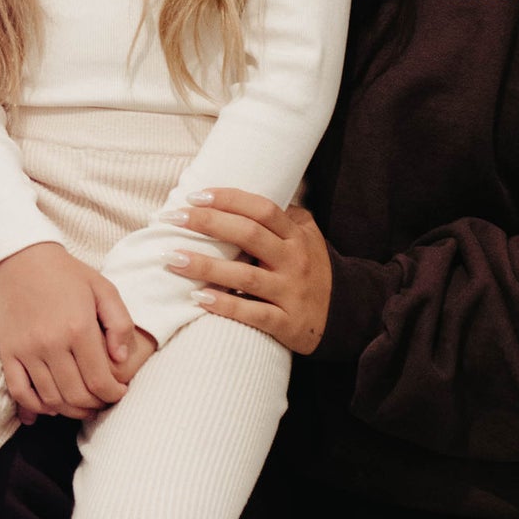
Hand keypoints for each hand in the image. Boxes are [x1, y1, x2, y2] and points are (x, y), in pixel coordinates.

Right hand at [0, 241, 149, 418]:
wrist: (21, 258)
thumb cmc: (67, 274)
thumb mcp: (104, 289)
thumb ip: (120, 324)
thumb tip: (120, 360)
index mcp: (78, 327)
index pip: (100, 381)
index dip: (114, 394)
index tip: (119, 392)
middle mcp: (51, 343)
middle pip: (77, 396)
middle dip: (95, 406)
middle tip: (103, 400)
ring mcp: (26, 350)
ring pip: (51, 399)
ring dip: (70, 410)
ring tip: (82, 404)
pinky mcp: (8, 352)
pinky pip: (20, 392)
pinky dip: (36, 406)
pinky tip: (51, 405)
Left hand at [177, 191, 332, 355]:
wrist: (346, 315)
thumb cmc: (312, 269)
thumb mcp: (306, 236)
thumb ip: (280, 216)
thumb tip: (235, 195)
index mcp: (296, 236)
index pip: (262, 209)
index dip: (229, 199)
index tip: (194, 196)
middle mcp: (294, 261)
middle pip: (249, 235)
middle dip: (207, 223)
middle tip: (172, 219)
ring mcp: (291, 292)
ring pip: (245, 276)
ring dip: (206, 266)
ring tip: (173, 259)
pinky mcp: (288, 323)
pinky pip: (253, 313)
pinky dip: (225, 305)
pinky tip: (199, 297)